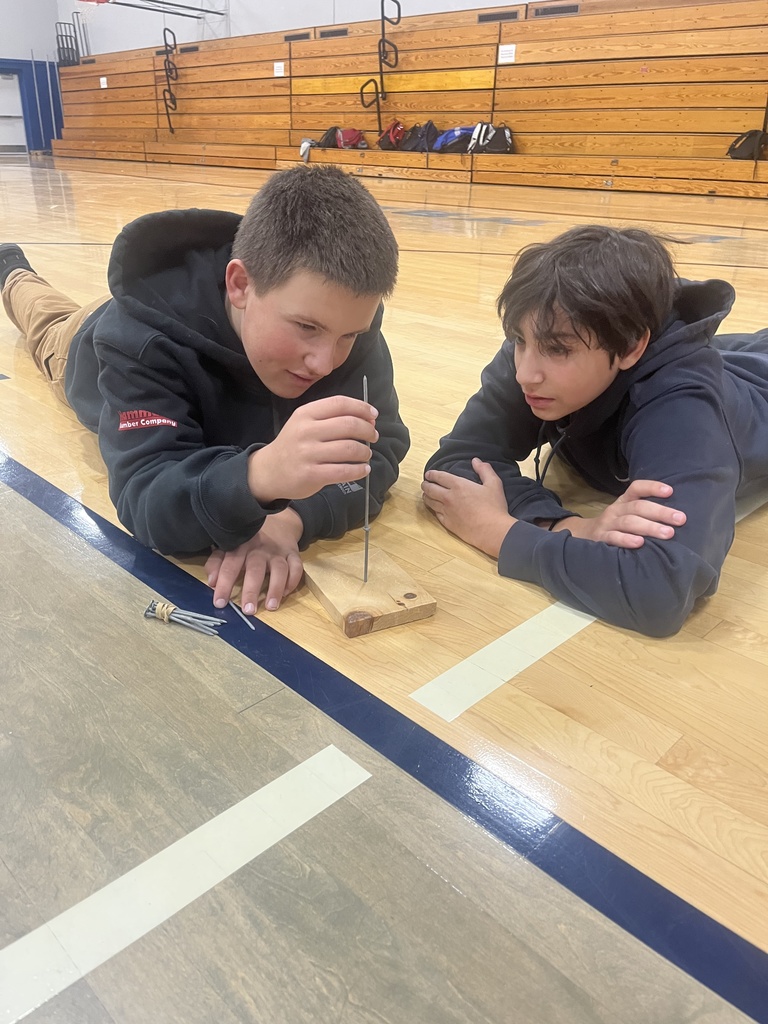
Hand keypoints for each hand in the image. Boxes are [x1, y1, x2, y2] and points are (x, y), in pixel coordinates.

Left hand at [205, 508, 303, 613]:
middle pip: (255, 569)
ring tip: (271, 606)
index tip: (220, 603)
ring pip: (279, 569)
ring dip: (275, 588)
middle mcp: (260, 548)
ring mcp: (278, 551)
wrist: (277, 521)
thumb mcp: (229, 546)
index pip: (230, 565)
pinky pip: (297, 567)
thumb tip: (211, 582)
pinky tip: (286, 593)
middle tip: (248, 610)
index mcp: (240, 546)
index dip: (224, 584)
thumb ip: (217, 562)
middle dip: (251, 590)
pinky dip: (293, 580)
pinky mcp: (293, 553)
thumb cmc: (248, 540)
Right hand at [247, 396, 377, 503]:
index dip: (362, 408)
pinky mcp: (311, 474)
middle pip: (349, 425)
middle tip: (373, 436)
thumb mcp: (304, 424)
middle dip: (368, 430)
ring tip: (366, 454)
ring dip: (364, 452)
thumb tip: (369, 419)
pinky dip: (359, 470)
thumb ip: (332, 419)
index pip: (340, 403)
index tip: (374, 415)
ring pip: (349, 448)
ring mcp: (307, 453)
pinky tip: (363, 470)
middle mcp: (306, 431)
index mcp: (305, 414)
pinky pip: (343, 471)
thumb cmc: (293, 446)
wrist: (268, 471)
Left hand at [422, 458, 514, 557]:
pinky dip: (432, 510)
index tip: (428, 474)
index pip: (439, 477)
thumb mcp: (494, 484)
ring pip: (430, 502)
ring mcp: (446, 511)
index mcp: (459, 485)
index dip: (432, 474)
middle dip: (425, 485)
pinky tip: (434, 509)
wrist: (492, 531)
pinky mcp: (448, 524)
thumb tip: (476, 461)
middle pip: (430, 489)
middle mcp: (449, 497)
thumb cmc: (494, 508)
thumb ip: (484, 470)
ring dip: (426, 497)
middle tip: (424, 484)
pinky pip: (435, 515)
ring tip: (426, 495)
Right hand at [553, 480, 685, 547]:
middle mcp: (616, 510)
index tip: (670, 491)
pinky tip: (639, 543)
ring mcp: (608, 524)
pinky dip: (626, 540)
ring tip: (668, 533)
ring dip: (649, 527)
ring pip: (629, 522)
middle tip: (680, 519)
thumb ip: (645, 513)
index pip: (637, 488)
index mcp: (624, 501)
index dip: (652, 487)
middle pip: (638, 507)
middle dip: (661, 512)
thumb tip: (677, 516)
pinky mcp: (601, 538)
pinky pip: (613, 537)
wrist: (583, 536)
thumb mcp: (626, 514)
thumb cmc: (615, 526)